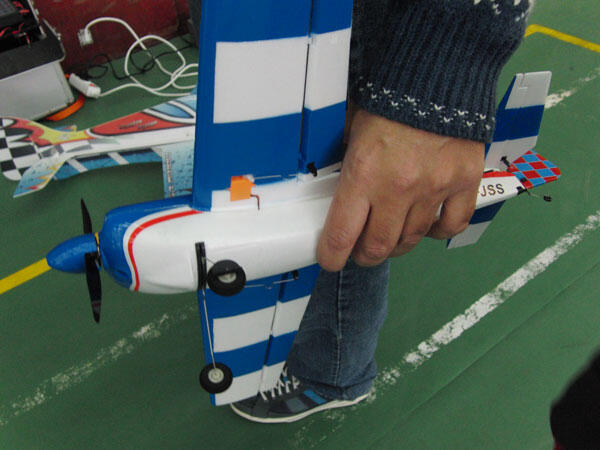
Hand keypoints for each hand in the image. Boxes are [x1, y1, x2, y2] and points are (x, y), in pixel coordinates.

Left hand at [317, 108, 484, 271]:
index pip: (341, 235)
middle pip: (379, 247)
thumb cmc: (388, 102)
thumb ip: (346, 167)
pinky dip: (438, 232)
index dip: (332, 256)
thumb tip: (335, 193)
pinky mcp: (464, 182)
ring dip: (398, 244)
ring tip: (392, 235)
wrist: (436, 74)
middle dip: (365, 255)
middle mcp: (398, 188)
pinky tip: (428, 225)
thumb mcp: (351, 131)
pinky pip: (452, 225)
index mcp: (363, 174)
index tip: (330, 260)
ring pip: (413, 239)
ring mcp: (434, 188)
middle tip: (362, 251)